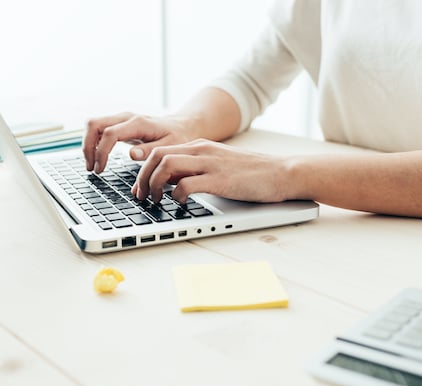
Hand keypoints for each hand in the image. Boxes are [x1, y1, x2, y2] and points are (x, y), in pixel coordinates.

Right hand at [83, 112, 195, 172]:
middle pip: (94, 124)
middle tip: (92, 168)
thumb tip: (132, 155)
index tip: (100, 170)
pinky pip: (98, 129)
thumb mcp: (169, 147)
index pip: (109, 134)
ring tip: (92, 165)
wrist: (181, 126)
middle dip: (87, 147)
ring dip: (87, 145)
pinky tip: (97, 158)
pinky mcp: (118, 124)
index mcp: (138, 123)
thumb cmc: (177, 138)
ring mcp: (121, 119)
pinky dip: (92, 143)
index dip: (101, 152)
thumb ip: (150, 151)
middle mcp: (126, 117)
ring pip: (92, 124)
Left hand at [132, 139, 293, 203]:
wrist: (282, 172)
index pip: (159, 151)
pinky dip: (175, 195)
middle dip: (142, 178)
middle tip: (141, 197)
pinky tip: (179, 203)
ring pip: (165, 165)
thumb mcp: (216, 165)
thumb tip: (170, 183)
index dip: (143, 171)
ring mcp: (210, 163)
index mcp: (199, 146)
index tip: (139, 189)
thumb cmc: (251, 174)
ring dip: (154, 185)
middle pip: (156, 156)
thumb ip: (194, 169)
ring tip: (156, 201)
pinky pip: (186, 184)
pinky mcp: (219, 180)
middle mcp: (201, 150)